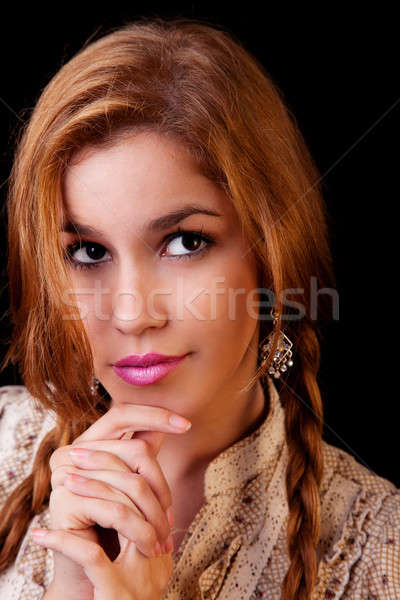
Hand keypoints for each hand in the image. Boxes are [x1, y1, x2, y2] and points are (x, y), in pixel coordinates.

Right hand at [31, 402, 191, 599]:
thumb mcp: (129, 486)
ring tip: (166, 539)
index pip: (122, 414)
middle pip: (136, 450)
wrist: (85, 575)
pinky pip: (117, 509)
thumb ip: (141, 454)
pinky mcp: (64, 501)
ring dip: (155, 516)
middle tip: (172, 517)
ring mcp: (64, 474)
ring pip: (132, 483)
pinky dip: (140, 531)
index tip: (186, 425)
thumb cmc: (109, 528)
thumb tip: (169, 421)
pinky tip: (150, 546)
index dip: (154, 415)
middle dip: (162, 486)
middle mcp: (71, 452)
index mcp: (87, 442)